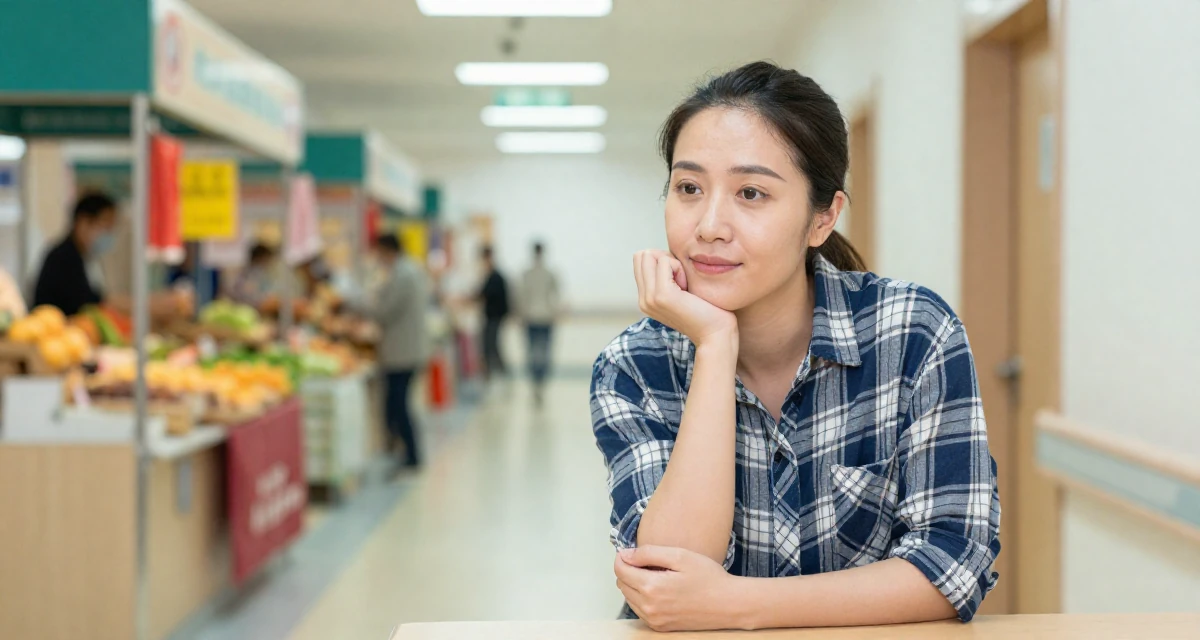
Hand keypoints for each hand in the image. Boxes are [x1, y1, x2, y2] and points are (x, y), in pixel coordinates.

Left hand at [614, 545, 741, 631]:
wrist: (729, 604)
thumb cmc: (709, 578)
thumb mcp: (680, 556)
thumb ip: (649, 554)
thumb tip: (625, 554)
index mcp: (652, 587)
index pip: (620, 570)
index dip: (622, 557)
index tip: (631, 551)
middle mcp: (650, 607)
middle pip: (621, 584)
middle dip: (628, 570)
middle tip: (647, 561)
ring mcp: (654, 619)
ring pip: (629, 597)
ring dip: (634, 584)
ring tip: (656, 575)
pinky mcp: (660, 627)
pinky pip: (639, 610)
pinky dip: (642, 598)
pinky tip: (660, 589)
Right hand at [633, 250, 736, 348]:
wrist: (715, 335)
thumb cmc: (706, 311)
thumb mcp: (681, 291)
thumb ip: (668, 276)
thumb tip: (663, 253)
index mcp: (646, 299)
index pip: (640, 260)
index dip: (661, 260)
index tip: (679, 279)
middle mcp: (643, 299)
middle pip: (641, 255)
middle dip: (664, 259)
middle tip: (682, 280)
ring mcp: (649, 298)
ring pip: (650, 255)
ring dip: (672, 263)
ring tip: (684, 285)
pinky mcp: (661, 295)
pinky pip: (665, 261)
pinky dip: (680, 268)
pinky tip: (688, 288)